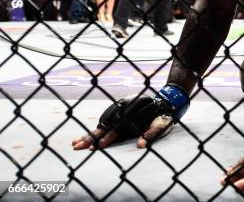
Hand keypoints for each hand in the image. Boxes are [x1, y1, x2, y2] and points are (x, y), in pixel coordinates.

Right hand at [71, 85, 188, 149]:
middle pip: (105, 123)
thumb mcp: (161, 124)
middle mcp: (124, 105)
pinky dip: (94, 128)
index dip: (109, 136)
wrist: (165, 100)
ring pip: (101, 121)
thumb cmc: (164, 116)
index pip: (119, 125)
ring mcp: (119, 105)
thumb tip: (140, 146)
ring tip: (75, 143)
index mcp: (134, 109)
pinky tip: (84, 136)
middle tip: (79, 147)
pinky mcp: (117, 108)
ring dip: (89, 133)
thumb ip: (151, 134)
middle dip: (92, 136)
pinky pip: (103, 119)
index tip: (99, 145)